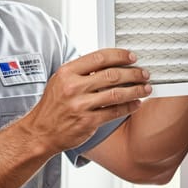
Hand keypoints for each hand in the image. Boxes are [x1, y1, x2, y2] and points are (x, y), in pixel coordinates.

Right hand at [24, 48, 151, 153]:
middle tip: (144, 74)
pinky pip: (114, 112)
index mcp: (67, 73)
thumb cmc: (53, 106)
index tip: (132, 57)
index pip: (99, 58)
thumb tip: (107, 62)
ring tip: (146, 88)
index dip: (119, 56)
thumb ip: (81, 71)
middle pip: (111, 75)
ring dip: (135, 90)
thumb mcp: (60, 81)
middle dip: (133, 74)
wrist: (41, 132)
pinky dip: (129, 107)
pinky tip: (136, 104)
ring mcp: (81, 105)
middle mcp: (73, 87)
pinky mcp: (88, 121)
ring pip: (116, 94)